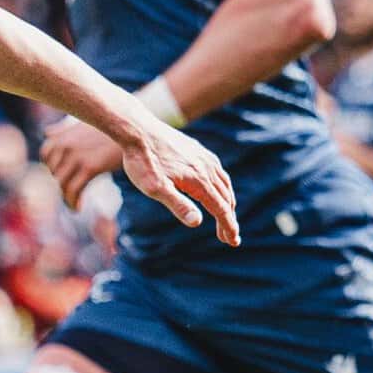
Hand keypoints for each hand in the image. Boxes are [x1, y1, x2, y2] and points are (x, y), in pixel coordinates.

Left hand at [40, 119, 122, 204]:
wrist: (136, 130)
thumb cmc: (113, 127)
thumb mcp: (86, 123)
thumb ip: (65, 130)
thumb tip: (48, 132)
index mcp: (63, 134)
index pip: (46, 154)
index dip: (54, 167)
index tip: (65, 175)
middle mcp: (65, 144)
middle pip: (54, 171)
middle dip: (62, 183)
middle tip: (73, 193)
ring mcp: (76, 155)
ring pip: (61, 184)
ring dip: (66, 198)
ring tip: (74, 205)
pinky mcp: (90, 166)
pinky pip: (73, 191)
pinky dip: (73, 203)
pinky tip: (78, 209)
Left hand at [117, 115, 238, 244]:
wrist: (138, 131)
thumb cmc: (143, 162)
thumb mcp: (156, 188)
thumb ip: (178, 205)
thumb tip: (198, 222)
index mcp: (199, 180)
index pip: (220, 208)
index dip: (228, 226)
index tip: (233, 241)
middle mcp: (207, 168)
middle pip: (226, 198)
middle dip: (229, 219)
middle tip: (230, 237)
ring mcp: (204, 158)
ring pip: (224, 184)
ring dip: (227, 203)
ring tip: (225, 218)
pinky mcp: (199, 151)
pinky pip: (218, 172)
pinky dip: (222, 187)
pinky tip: (215, 190)